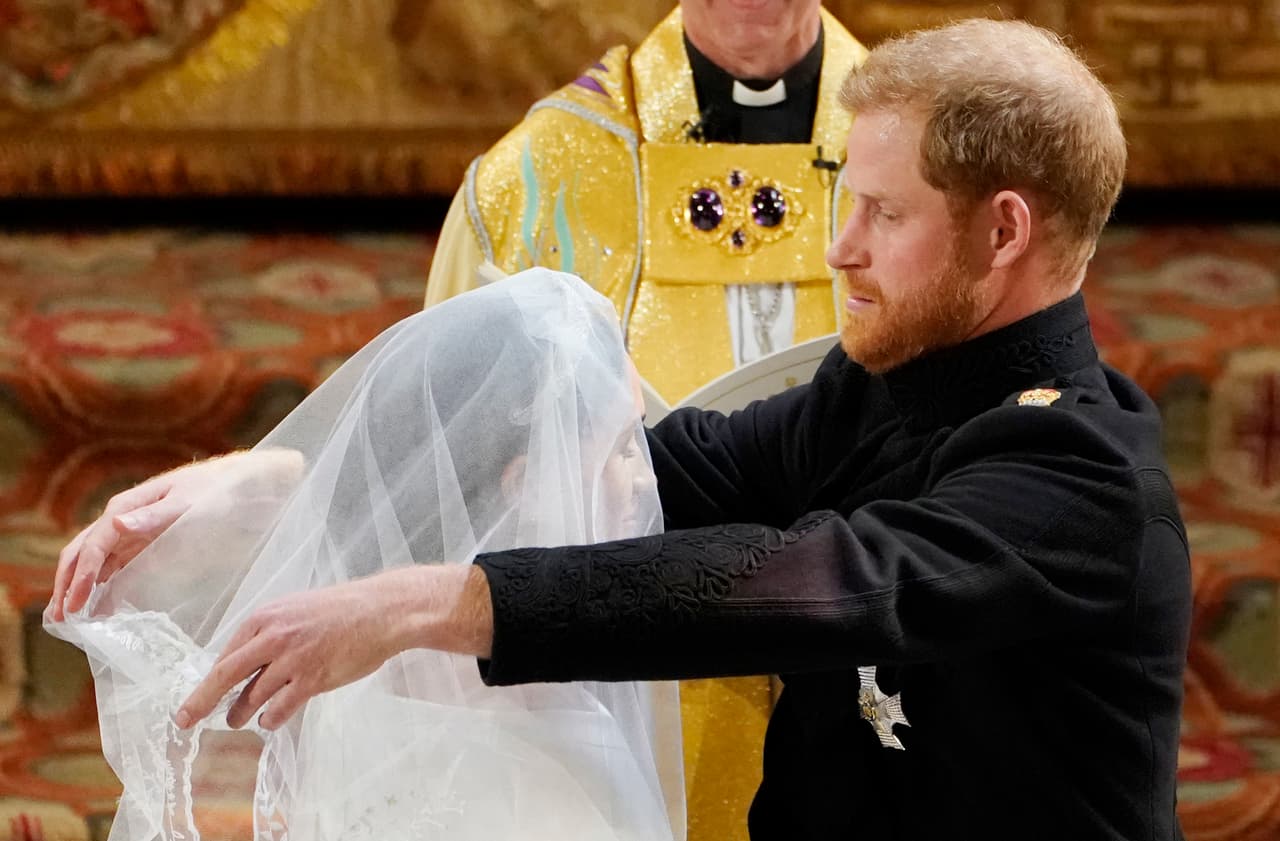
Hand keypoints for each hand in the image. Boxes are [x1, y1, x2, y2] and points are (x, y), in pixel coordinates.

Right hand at [46, 450, 303, 621]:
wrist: (251, 482)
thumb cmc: (223, 488)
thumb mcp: (193, 501)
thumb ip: (156, 515)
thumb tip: (115, 523)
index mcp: (129, 506)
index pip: (95, 544)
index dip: (81, 576)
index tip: (75, 606)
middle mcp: (126, 518)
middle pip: (84, 553)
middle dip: (68, 585)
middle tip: (60, 619)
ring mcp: (136, 531)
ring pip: (97, 562)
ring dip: (81, 588)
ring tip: (70, 619)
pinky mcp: (149, 543)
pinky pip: (118, 566)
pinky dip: (104, 585)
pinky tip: (100, 606)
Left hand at [176, 564, 493, 730]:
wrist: (382, 610)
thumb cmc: (341, 610)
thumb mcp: (296, 611)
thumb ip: (269, 634)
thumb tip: (242, 663)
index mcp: (265, 617)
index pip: (225, 654)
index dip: (206, 680)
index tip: (192, 697)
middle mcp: (273, 637)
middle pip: (225, 676)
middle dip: (200, 702)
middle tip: (184, 721)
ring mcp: (293, 659)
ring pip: (253, 696)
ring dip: (240, 713)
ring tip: (237, 720)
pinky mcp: (313, 678)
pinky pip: (280, 707)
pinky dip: (271, 718)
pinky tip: (270, 720)